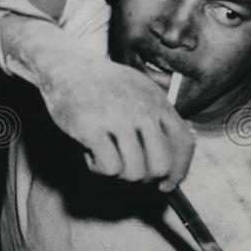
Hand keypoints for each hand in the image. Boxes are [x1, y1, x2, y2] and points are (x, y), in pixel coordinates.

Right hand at [41, 54, 194, 190]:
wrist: (65, 67)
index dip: (179, 171)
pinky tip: (90, 154)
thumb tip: (170, 159)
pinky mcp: (92, 128)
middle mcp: (142, 110)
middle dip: (146, 178)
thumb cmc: (102, 84)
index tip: (166, 184)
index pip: (184, 143)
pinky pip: (109, 168)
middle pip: (161, 166)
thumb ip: (157, 117)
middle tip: (129, 171)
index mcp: (157, 101)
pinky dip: (99, 168)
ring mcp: (117, 119)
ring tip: (105, 156)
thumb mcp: (139, 90)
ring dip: (119, 173)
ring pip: (135, 172)